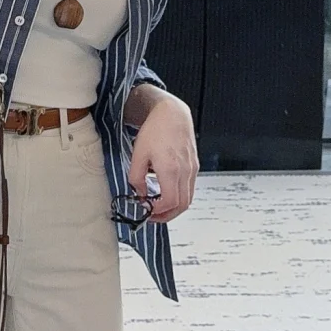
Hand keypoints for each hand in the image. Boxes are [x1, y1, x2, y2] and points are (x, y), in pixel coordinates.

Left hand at [126, 93, 197, 223]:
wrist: (172, 114)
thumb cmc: (156, 130)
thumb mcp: (138, 154)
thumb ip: (136, 178)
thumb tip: (140, 194)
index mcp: (170, 169)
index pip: (170, 202)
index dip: (158, 211)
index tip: (146, 210)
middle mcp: (185, 171)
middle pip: (182, 205)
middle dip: (167, 215)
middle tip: (153, 216)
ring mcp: (192, 169)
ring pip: (188, 198)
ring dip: (174, 208)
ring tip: (158, 207)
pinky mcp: (194, 166)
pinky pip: (189, 188)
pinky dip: (179, 196)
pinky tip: (166, 192)